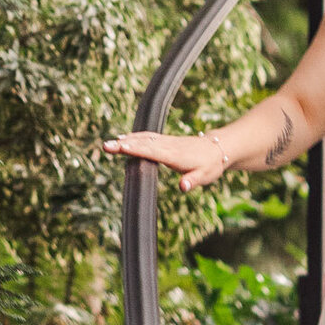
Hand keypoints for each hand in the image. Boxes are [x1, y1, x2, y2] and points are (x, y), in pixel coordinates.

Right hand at [102, 131, 225, 191]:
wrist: (218, 148)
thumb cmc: (210, 165)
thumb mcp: (205, 176)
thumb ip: (193, 181)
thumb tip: (183, 187)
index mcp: (175, 155)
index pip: (152, 151)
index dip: (137, 149)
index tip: (121, 147)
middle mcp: (168, 146)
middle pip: (144, 143)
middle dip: (124, 144)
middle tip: (105, 146)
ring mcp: (167, 142)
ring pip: (144, 138)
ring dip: (127, 140)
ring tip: (110, 144)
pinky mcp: (166, 141)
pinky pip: (148, 137)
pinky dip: (135, 138)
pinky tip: (124, 139)